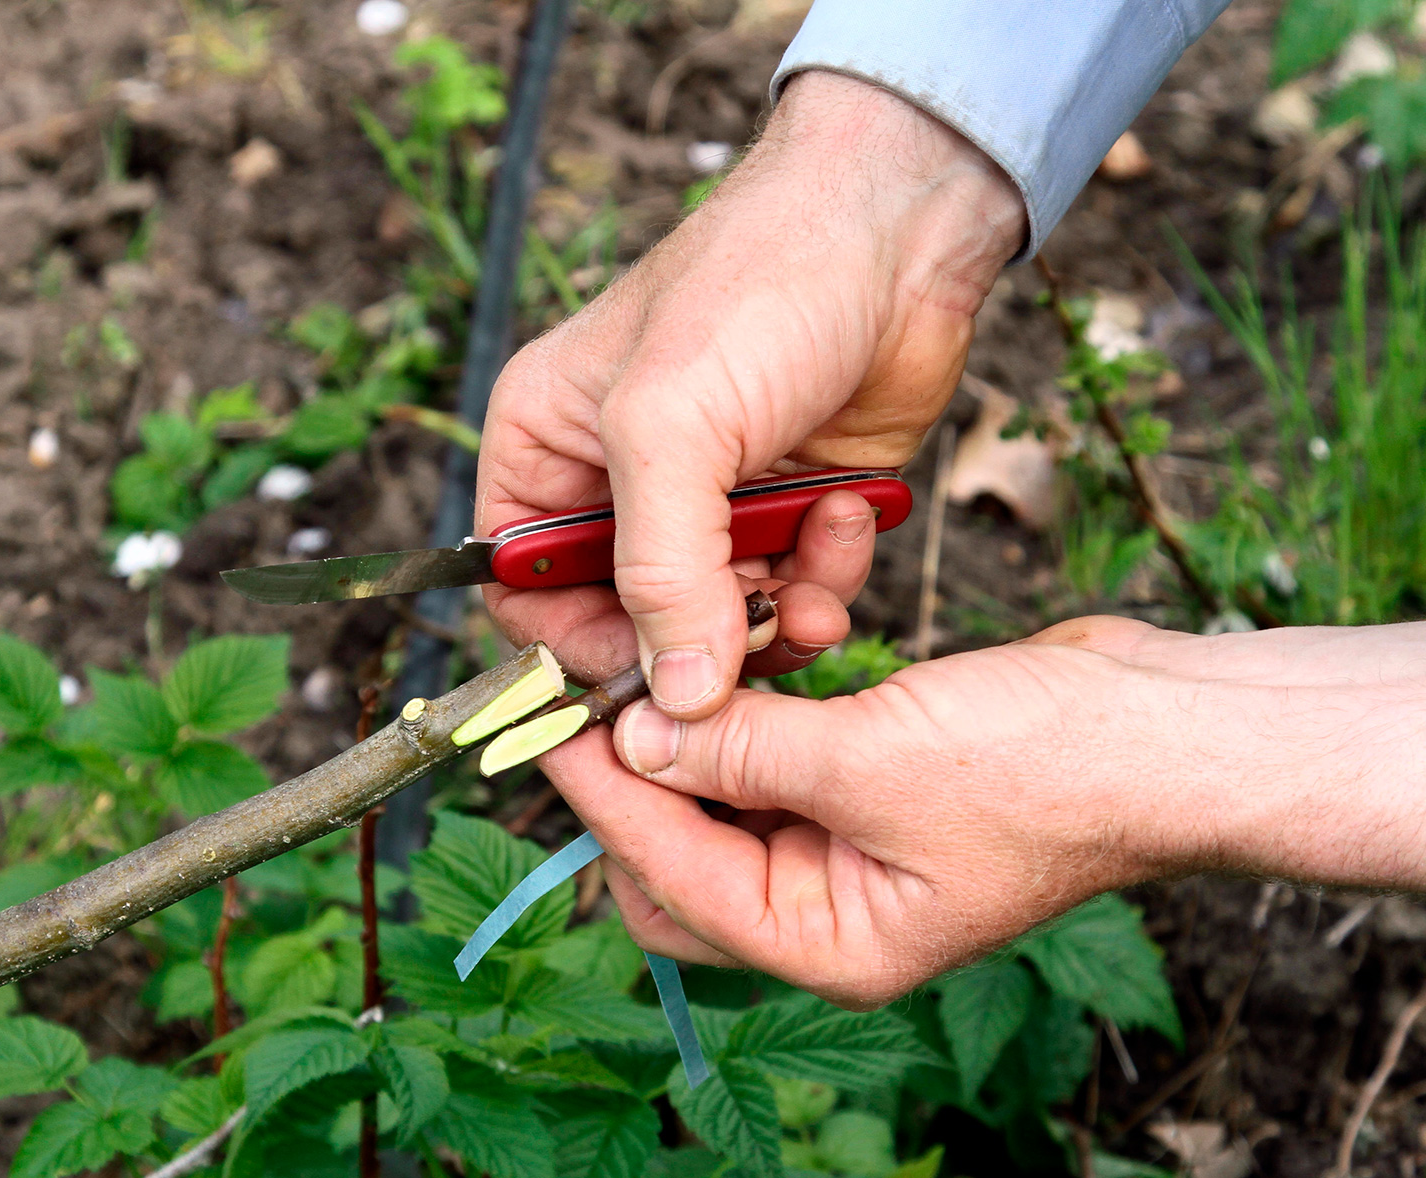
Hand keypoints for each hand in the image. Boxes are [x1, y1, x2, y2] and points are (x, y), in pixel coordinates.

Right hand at [476, 72, 1024, 713]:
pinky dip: (823, 585)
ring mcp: (709, 505)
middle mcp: (619, 485)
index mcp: (547, 449)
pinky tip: (850, 520)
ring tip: (814, 576)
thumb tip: (673, 698)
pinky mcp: (789, 515)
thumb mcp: (673, 426)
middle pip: (627, 628)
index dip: (574, 652)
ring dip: (774, 621)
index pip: (523, 596)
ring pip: (719, 628)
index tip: (643, 683)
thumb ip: (662, 571)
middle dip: (695, 646)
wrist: (902, 230)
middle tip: (753, 640)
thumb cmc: (760, 283)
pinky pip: (792, 598)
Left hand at [539, 616, 1425, 1006]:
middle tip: (587, 692)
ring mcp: (846, 857)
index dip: (603, 797)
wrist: (1172, 728)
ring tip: (650, 665)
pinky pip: (769, 765)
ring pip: (715, 808)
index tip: (547, 719)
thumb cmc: (1050, 769)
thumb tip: (630, 740)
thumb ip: (742, 753)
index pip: (669, 881)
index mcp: (828, 948)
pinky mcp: (865, 794)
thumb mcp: (873, 760)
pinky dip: (745, 719)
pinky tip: (731, 660)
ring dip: (688, 742)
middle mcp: (827, 916)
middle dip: (633, 784)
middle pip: (675, 864)